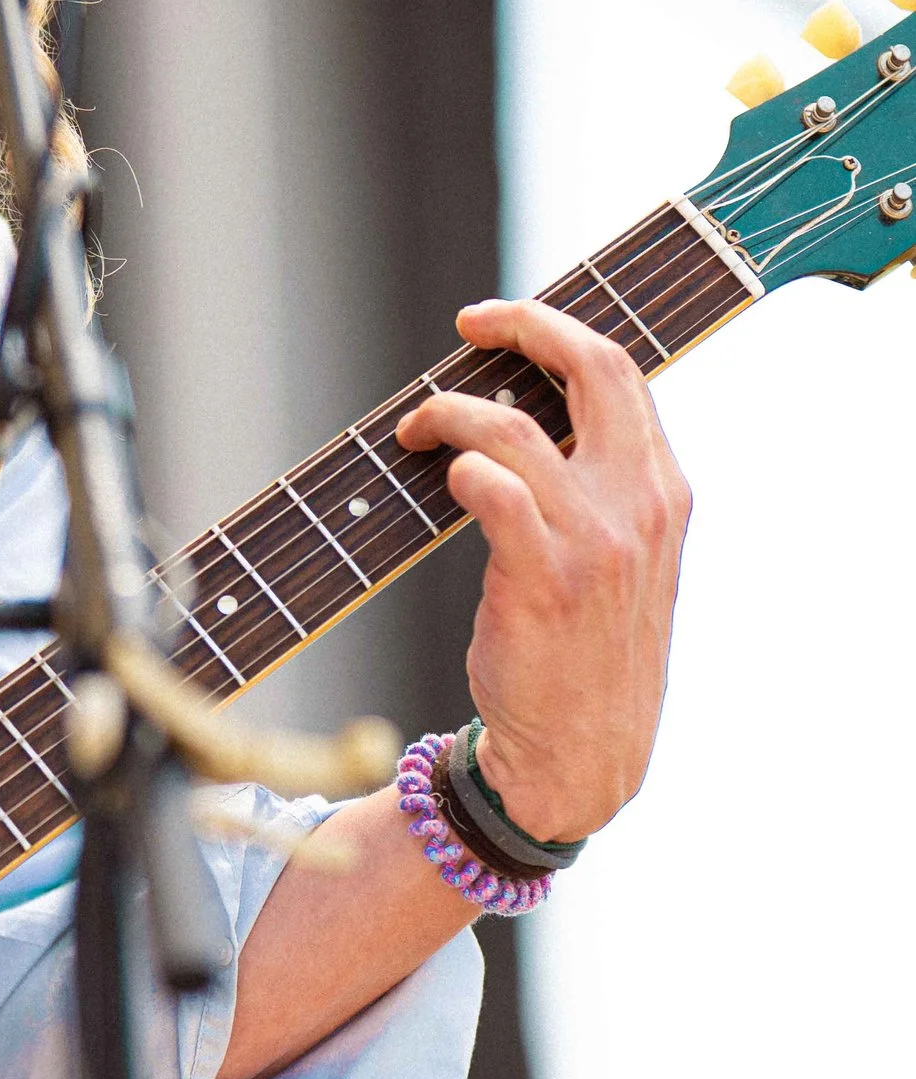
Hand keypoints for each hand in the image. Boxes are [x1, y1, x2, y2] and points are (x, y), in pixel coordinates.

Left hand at [395, 297, 690, 840]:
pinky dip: (458, 468)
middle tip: (466, 326)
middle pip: (591, 370)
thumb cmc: (585, 656)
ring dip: (452, 412)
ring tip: (416, 428)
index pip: (621, 374)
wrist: (581, 756)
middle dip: (523, 327)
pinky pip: (493, 492)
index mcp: (663, 492)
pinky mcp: (544, 580)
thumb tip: (525, 423)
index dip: (556, 330)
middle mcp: (640, 506)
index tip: (499, 322)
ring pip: (516, 428)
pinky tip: (439, 475)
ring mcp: (595, 543)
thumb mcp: (623, 563)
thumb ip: (598, 493)